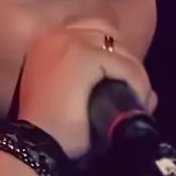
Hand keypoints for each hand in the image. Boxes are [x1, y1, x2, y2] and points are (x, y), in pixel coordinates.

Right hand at [18, 19, 155, 158]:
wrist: (36, 145)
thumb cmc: (46, 125)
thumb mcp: (58, 91)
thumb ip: (81, 76)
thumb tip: (124, 81)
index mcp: (44, 40)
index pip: (89, 30)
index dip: (109, 52)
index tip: (121, 78)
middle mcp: (54, 34)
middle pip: (106, 33)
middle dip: (123, 59)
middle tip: (134, 87)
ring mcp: (69, 42)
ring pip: (119, 50)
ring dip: (133, 75)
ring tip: (140, 99)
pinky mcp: (85, 57)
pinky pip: (124, 66)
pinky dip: (137, 84)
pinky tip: (139, 101)